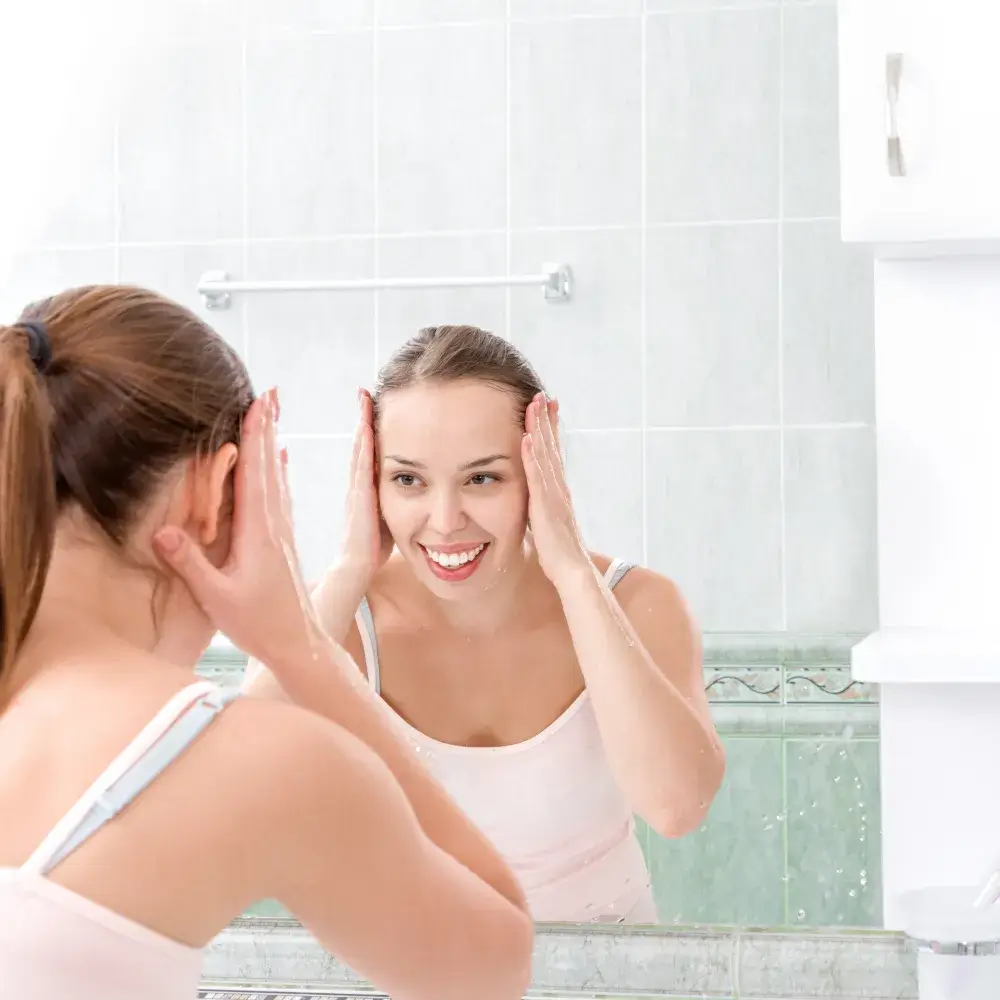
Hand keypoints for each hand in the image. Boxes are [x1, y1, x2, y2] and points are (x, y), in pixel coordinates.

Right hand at [152, 388, 323, 669]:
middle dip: (266, 427)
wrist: (299, 644)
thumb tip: (163, 530)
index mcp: (258, 532)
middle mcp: (274, 525)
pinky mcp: (283, 543)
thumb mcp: (217, 597)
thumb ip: (191, 564)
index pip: (254, 473)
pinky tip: (281, 461)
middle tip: (269, 392)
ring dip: (272, 444)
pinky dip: (278, 472)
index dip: (254, 436)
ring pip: (276, 478)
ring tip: (272, 415)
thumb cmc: (258, 624)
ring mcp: (282, 532)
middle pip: (269, 466)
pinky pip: (280, 496)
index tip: (258, 403)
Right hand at [339, 388, 393, 582]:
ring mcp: (356, 488)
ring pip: (360, 448)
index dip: (368, 427)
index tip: (372, 404)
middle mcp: (358, 482)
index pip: (367, 451)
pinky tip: (366, 427)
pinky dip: (363, 444)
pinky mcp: (359, 496)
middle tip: (364, 392)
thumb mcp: (390, 514)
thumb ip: (398, 498)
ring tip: (364, 399)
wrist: (358, 566)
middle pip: (361, 443)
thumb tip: (415, 486)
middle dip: (363, 417)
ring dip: (362, 423)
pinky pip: (361, 464)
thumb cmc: (376, 545)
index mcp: (365, 486)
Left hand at [521, 393, 592, 590]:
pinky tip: (527, 437)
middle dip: (546, 420)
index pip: (553, 455)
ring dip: (540, 429)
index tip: (546, 410)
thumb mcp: (546, 525)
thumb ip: (541, 511)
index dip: (550, 432)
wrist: (571, 572)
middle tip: (543, 395)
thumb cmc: (558, 554)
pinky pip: (537, 476)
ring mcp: (553, 495)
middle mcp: (559, 488)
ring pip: (545, 455)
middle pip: (552, 447)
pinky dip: (532, 456)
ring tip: (534, 405)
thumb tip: (532, 506)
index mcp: (557, 492)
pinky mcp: (546, 506)